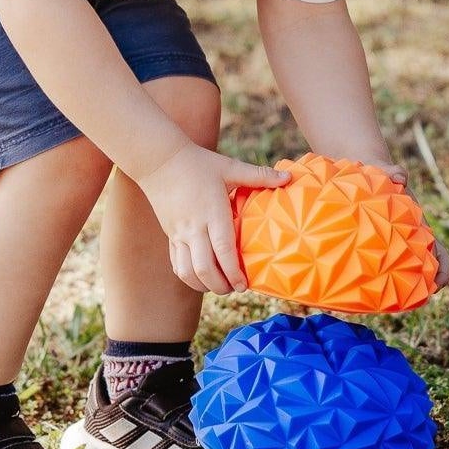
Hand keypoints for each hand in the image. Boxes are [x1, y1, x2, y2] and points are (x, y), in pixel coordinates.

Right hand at [138, 143, 288, 294]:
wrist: (159, 160)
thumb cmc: (199, 163)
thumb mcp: (230, 167)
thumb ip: (259, 175)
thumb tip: (289, 178)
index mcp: (212, 213)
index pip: (223, 251)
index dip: (234, 272)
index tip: (245, 284)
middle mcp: (194, 228)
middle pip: (204, 269)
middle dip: (221, 285)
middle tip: (236, 288)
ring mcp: (179, 233)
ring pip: (186, 271)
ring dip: (203, 285)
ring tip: (220, 285)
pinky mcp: (170, 234)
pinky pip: (176, 263)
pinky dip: (188, 276)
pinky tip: (201, 276)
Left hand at [366, 159, 448, 291]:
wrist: (366, 172)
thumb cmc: (380, 174)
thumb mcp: (386, 171)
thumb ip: (394, 172)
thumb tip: (400, 177)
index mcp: (417, 227)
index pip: (438, 251)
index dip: (443, 267)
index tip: (440, 282)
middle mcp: (410, 239)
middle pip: (425, 268)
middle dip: (426, 285)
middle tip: (417, 300)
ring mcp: (395, 243)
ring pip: (405, 270)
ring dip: (405, 286)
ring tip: (392, 302)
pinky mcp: (378, 244)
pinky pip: (384, 265)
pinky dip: (384, 279)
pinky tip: (368, 290)